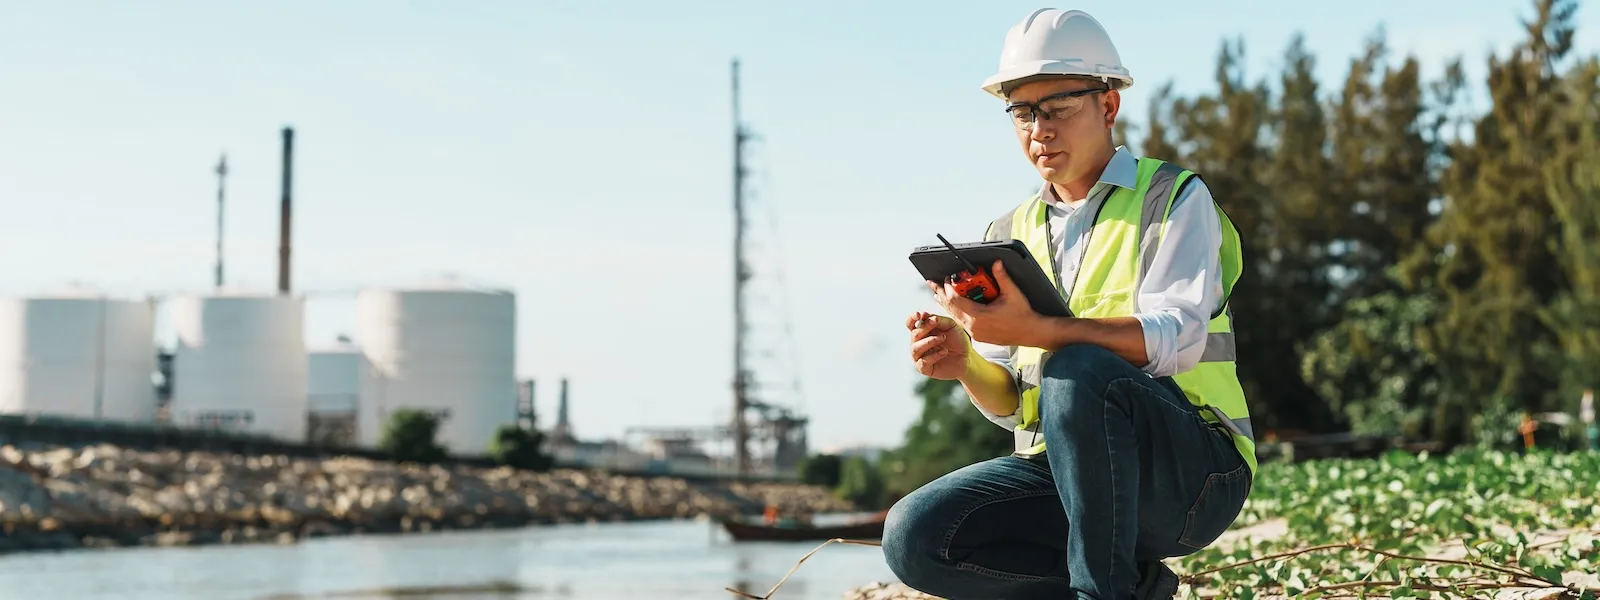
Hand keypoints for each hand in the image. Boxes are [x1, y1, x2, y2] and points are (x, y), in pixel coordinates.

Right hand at [906, 311, 968, 379]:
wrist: (967, 357)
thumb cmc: (957, 340)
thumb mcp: (950, 325)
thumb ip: (938, 320)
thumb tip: (926, 317)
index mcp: (923, 332)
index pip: (911, 324)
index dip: (912, 318)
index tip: (920, 315)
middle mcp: (918, 344)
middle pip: (914, 334)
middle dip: (925, 328)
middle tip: (937, 324)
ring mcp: (920, 357)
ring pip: (915, 348)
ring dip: (929, 341)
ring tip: (942, 338)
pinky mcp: (924, 369)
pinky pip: (923, 362)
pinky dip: (934, 355)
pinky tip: (944, 351)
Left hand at [930, 259, 1047, 347]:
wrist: (1030, 333)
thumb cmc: (1023, 315)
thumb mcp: (1012, 293)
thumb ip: (1002, 277)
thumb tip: (996, 263)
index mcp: (979, 316)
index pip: (955, 300)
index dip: (948, 288)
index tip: (946, 279)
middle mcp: (973, 326)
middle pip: (951, 308)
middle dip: (941, 294)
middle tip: (933, 284)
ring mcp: (975, 332)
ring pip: (955, 316)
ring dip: (947, 304)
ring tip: (938, 294)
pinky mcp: (978, 336)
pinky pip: (962, 322)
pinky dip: (956, 312)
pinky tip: (954, 307)